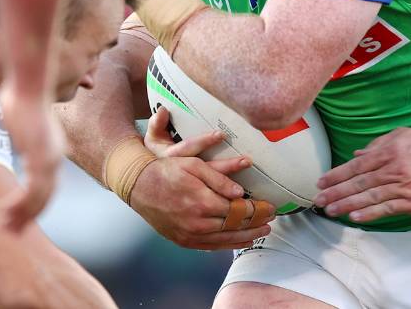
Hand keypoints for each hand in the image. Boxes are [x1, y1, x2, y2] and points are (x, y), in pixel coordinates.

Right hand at [0, 90, 64, 231]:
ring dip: (22, 214)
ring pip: (39, 198)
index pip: (45, 185)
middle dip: (28, 215)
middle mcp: (55, 157)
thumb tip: (2, 125)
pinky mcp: (43, 157)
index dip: (33, 202)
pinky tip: (7, 213)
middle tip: (12, 230)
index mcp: (50, 149)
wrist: (28, 83)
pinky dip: (21, 204)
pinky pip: (33, 190)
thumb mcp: (14, 120)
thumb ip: (12, 131)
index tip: (18, 215)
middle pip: (45, 196)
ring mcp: (51, 158)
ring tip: (7, 227)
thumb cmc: (19, 95)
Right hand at [131, 107, 275, 248]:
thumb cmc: (167, 171)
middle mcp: (198, 222)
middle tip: (272, 219)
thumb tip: (241, 192)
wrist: (138, 185)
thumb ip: (220, 177)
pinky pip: (211, 246)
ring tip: (262, 232)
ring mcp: (190, 234)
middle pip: (236, 227)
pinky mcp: (183, 240)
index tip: (270, 206)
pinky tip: (240, 240)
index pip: (239, 210)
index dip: (257, 210)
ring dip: (247, 236)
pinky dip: (229, 244)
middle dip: (256, 223)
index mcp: (203, 202)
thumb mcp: (194, 164)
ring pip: (226, 240)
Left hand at [314, 127, 410, 222]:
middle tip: (318, 200)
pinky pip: (387, 209)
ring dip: (347, 205)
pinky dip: (370, 214)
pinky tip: (355, 217)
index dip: (336, 175)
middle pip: (359, 183)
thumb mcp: (402, 135)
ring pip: (370, 198)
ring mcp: (404, 188)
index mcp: (389, 152)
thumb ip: (378, 144)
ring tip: (330, 210)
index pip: (356, 166)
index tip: (321, 183)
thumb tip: (355, 155)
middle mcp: (394, 170)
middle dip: (336, 192)